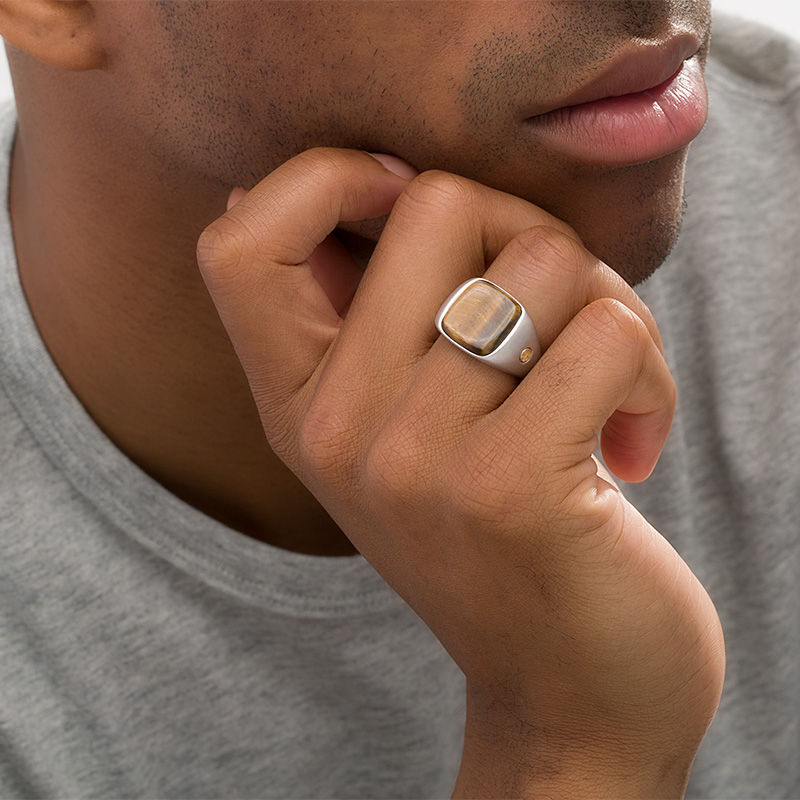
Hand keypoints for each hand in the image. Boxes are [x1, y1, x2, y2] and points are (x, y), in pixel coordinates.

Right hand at [196, 149, 724, 797]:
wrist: (564, 697)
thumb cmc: (500, 542)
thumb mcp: (402, 440)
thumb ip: (366, 322)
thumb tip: (335, 188)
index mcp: (295, 407)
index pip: (237, 240)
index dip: (329, 180)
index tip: (410, 210)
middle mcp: (333, 430)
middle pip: (436, 202)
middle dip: (525, 230)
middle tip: (551, 314)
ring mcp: (415, 460)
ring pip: (542, 257)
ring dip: (605, 305)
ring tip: (604, 389)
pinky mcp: (511, 487)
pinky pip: (605, 330)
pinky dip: (646, 368)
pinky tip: (633, 441)